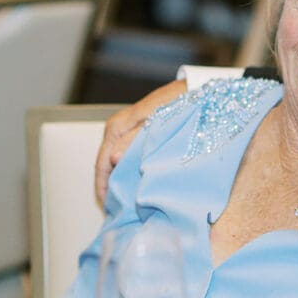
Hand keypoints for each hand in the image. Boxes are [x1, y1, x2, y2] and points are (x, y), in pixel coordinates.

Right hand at [94, 80, 186, 202]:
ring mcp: (126, 129)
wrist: (195, 89)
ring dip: (121, 178)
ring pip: (116, 160)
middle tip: (120, 208)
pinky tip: (138, 181)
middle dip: (111, 186)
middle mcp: (117, 128)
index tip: (110, 208)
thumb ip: (135, 141)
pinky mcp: (138, 130)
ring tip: (129, 200)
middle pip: (106, 164)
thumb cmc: (178, 104)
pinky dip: (130, 168)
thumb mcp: (157, 125)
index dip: (104, 188)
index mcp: (116, 127)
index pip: (101, 164)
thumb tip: (114, 159)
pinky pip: (127, 154)